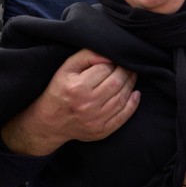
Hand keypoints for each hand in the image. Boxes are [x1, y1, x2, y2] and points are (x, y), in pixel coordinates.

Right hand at [1, 49, 139, 156]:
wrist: (50, 122)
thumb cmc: (59, 91)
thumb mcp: (66, 69)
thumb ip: (86, 56)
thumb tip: (108, 55)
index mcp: (77, 87)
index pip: (105, 69)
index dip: (112, 62)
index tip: (113, 61)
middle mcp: (87, 105)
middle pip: (116, 83)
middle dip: (125, 71)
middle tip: (127, 66)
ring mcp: (96, 120)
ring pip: (122, 98)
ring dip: (131, 84)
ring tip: (132, 76)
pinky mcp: (102, 131)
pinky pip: (123, 116)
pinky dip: (133, 104)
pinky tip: (135, 94)